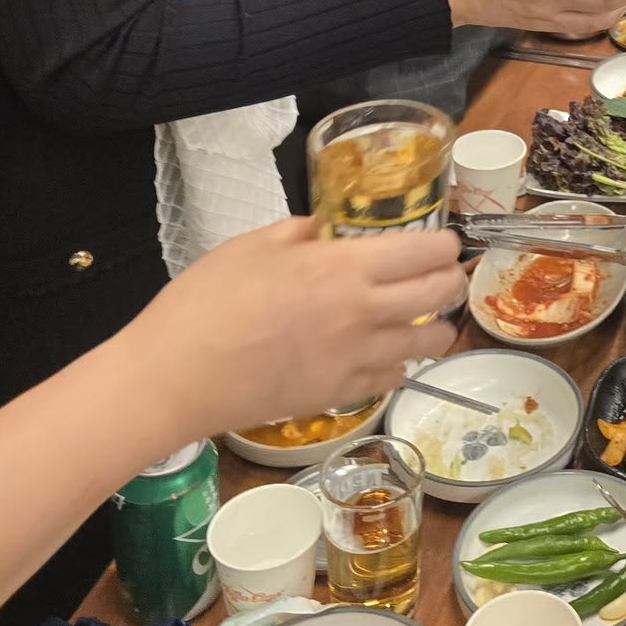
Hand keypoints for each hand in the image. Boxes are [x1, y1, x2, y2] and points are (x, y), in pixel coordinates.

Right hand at [127, 216, 467, 442]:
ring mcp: (354, 359)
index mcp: (342, 268)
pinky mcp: (339, 395)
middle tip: (444, 275)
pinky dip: (399, 363)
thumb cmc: (204, 303)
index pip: (424, 252)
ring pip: (428, 342)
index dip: (444, 244)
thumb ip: (298, 233)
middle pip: (438, 295)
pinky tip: (385, 353)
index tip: (443, 241)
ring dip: (435, 326)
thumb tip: (322, 231)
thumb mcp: (251, 246)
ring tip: (425, 318)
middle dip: (450, 280)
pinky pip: (393, 377)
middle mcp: (362, 313)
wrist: (174, 379)